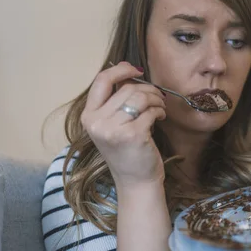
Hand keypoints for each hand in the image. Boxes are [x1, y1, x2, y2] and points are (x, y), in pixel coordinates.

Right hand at [80, 61, 166, 188]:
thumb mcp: (112, 125)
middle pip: (127, 88)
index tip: (136, 69)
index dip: (120, 70)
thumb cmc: (127, 150)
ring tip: (160, 108)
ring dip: (156, 99)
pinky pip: (151, 111)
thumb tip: (129, 70)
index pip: (101, 80)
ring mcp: (113, 129)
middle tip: (158, 98)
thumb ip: (115, 101)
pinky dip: (160, 111)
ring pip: (140, 97)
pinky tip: (161, 118)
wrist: (136, 181)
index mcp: (88, 116)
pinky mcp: (133, 135)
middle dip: (148, 89)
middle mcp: (97, 122)